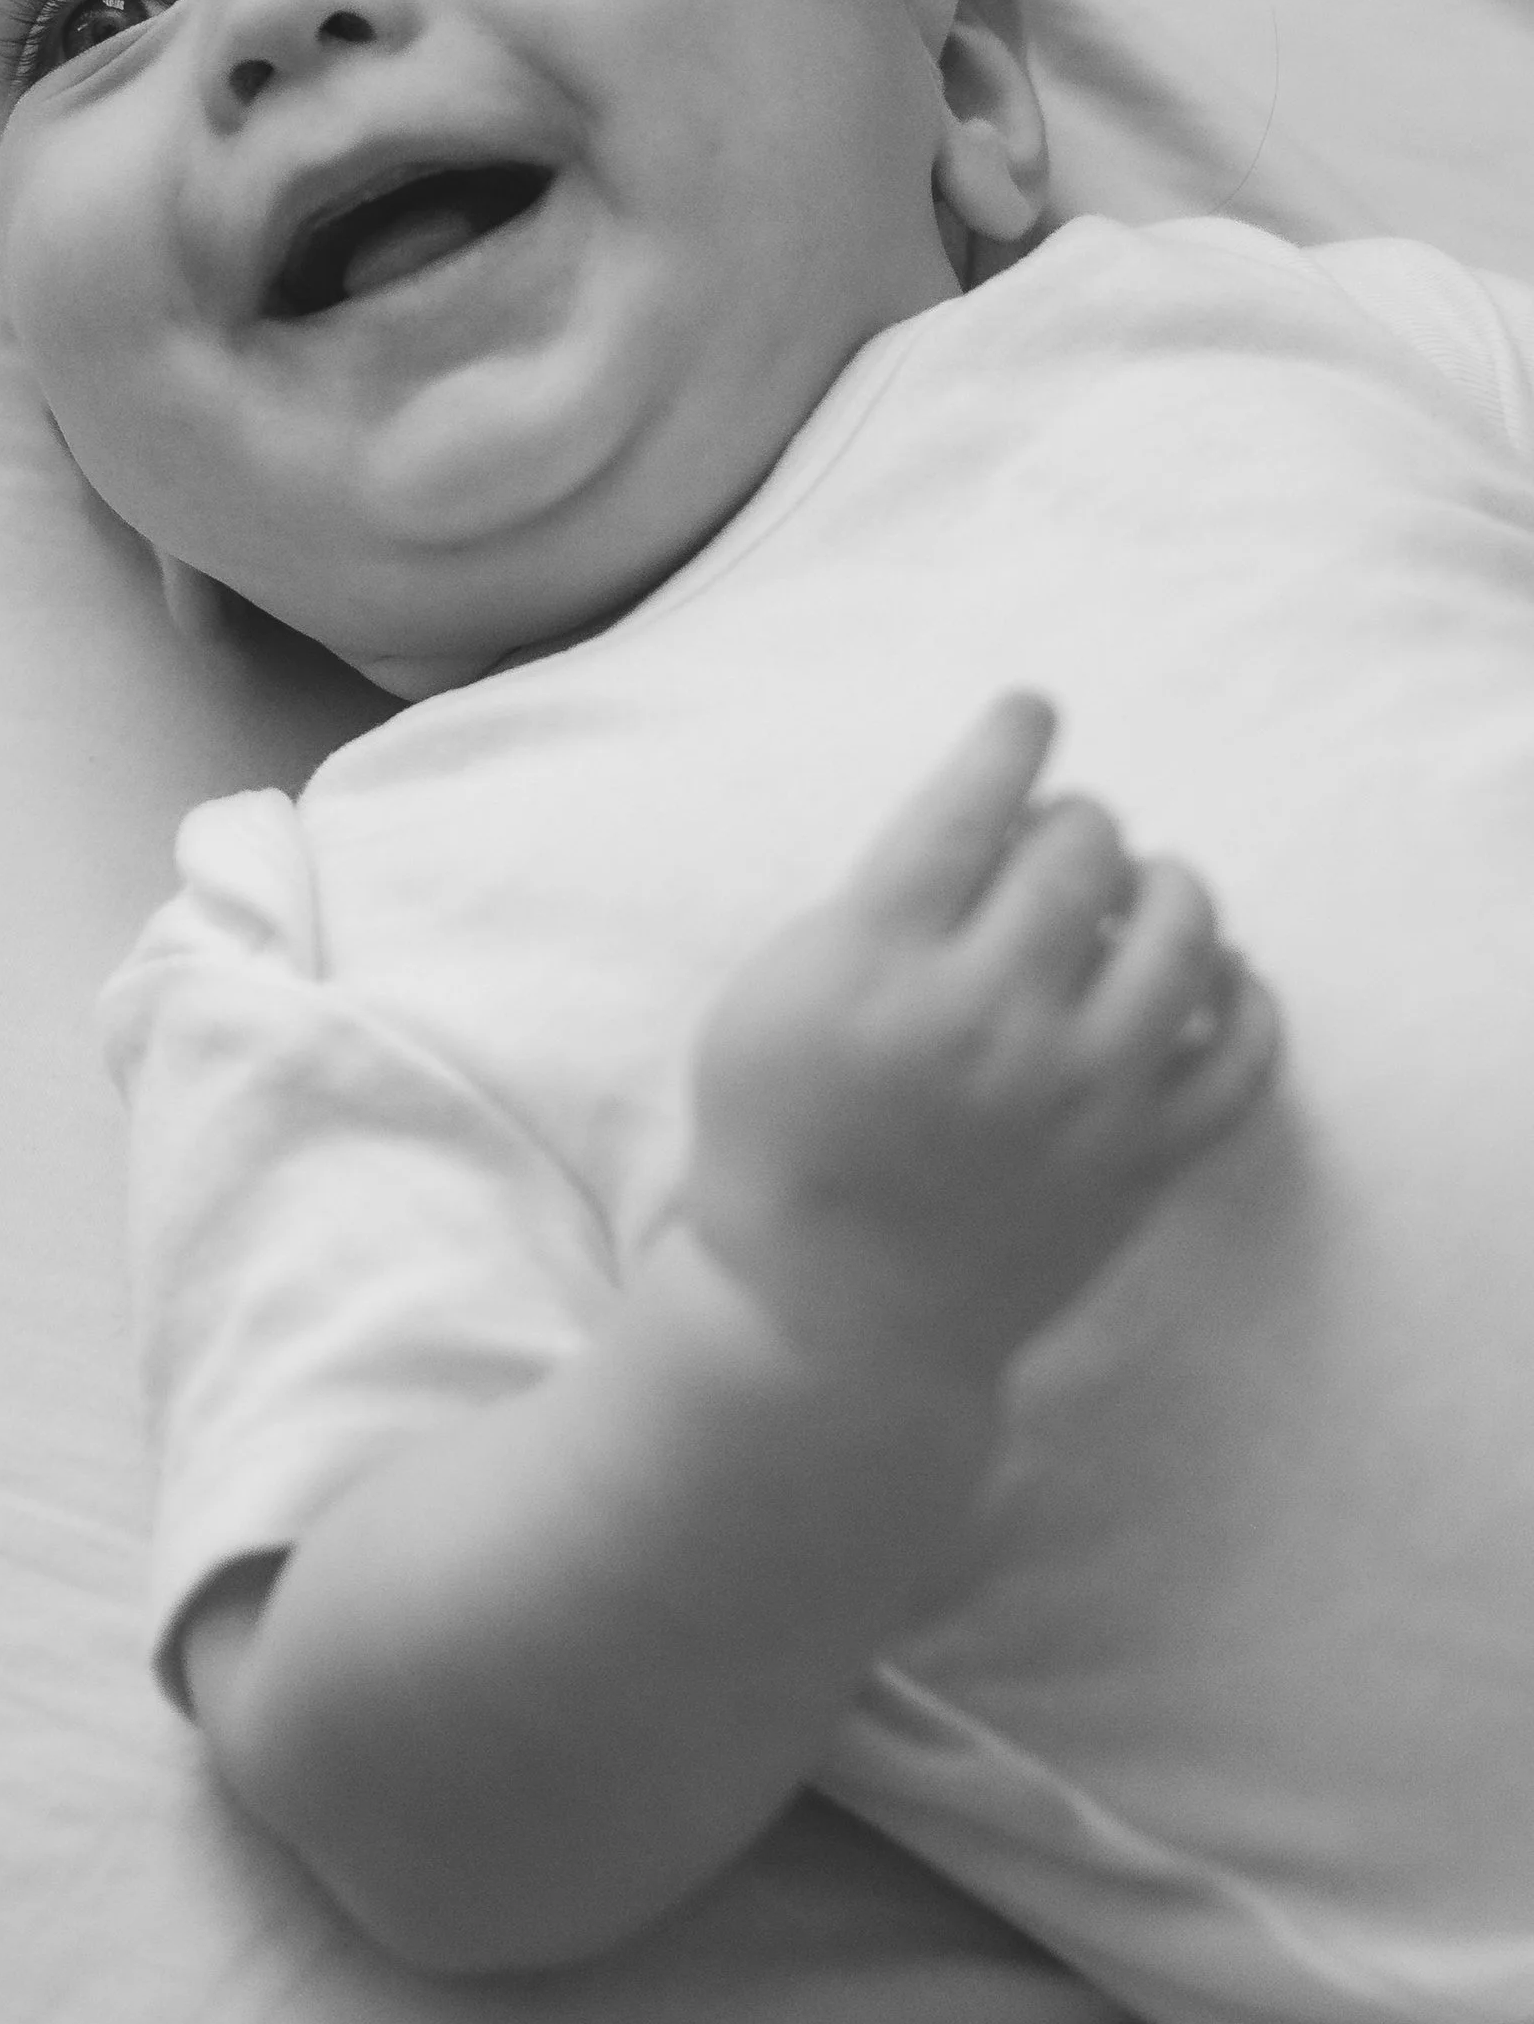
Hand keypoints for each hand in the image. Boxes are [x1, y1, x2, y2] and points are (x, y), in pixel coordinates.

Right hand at [689, 694, 1277, 1383]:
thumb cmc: (780, 1134)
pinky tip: (1212, 980)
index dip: (1012, 735)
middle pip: (1082, 847)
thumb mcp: (776, 992)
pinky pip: (1247, 1052)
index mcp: (878, 964)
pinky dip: (1245, 997)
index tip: (1031, 712)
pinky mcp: (1142, 1160)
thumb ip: (873, 901)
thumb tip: (993, 819)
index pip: (974, 799)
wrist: (824, 1311)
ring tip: (1144, 893)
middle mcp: (986, 1018)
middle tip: (1061, 838)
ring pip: (1185, 930)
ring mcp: (1077, 1093)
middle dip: (1077, 821)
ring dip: (1169, 887)